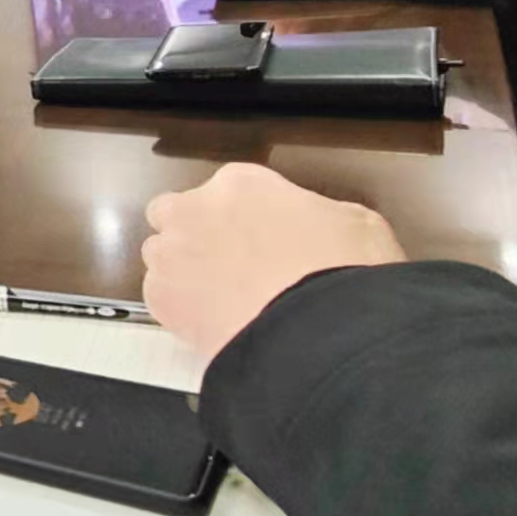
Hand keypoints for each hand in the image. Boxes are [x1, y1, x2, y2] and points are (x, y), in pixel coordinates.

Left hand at [142, 163, 406, 363]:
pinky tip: (215, 325)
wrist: (319, 332)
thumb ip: (320, 214)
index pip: (228, 190)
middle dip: (194, 233)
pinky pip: (161, 299)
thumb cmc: (345, 271)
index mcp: (242, 183)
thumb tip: (315, 228)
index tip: (262, 240)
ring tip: (223, 302)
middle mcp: (195, 210)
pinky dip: (181, 310)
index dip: (244, 218)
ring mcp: (171, 254)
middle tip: (230, 266)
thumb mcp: (357, 224)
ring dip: (183, 271)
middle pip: (175, 214)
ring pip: (161, 256)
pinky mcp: (160, 299)